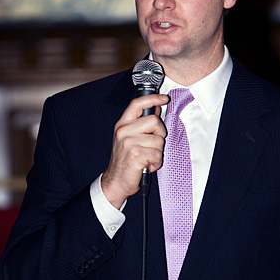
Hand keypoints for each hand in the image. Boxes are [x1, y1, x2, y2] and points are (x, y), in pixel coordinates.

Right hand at [101, 94, 168, 208]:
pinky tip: (147, 165)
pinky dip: (156, 163)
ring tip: (147, 158)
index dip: (152, 98)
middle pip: (154, 121)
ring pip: (159, 140)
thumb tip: (156, 109)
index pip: (137, 104)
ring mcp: (129, 142)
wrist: (115, 181)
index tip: (164, 98)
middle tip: (152, 145)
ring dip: (158, 152)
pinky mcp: (136, 154)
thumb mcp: (130, 138)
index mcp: (122, 124)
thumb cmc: (125, 161)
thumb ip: (142, 123)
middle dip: (159, 134)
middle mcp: (123, 131)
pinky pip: (158, 154)